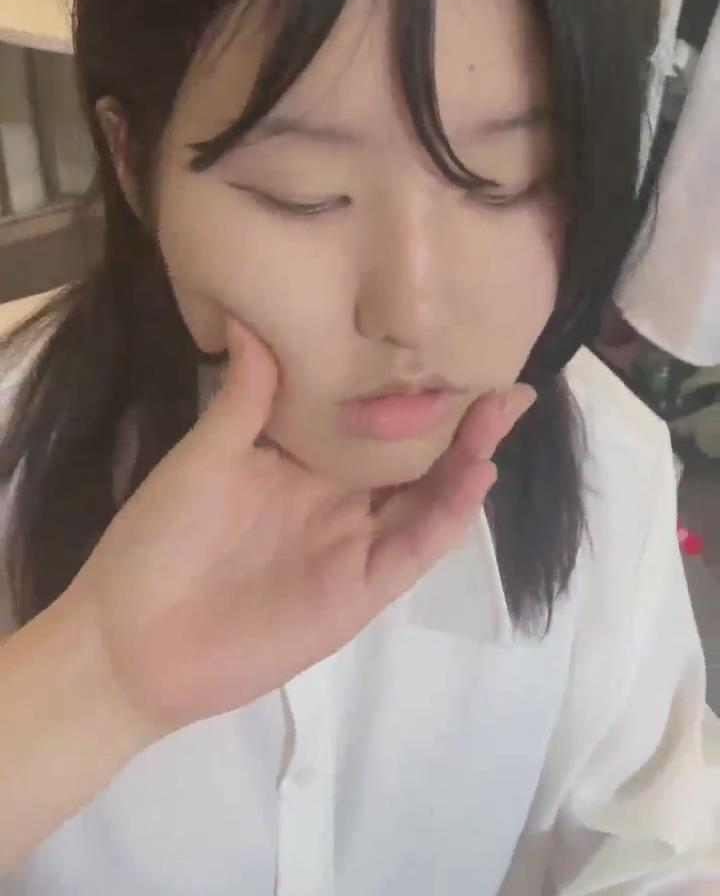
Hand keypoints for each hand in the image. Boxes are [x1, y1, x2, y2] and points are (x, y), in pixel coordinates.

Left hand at [66, 320, 534, 745]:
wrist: (135, 639)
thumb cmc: (161, 537)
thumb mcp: (204, 457)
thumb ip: (243, 398)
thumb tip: (253, 318)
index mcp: (304, 461)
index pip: (372, 418)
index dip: (411, 388)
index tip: (451, 344)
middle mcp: (339, 498)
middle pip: (415, 456)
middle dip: (461, 421)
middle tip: (506, 381)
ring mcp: (355, 543)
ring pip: (427, 497)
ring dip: (467, 460)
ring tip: (500, 415)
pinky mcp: (361, 588)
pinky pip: (414, 547)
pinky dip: (448, 514)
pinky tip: (473, 475)